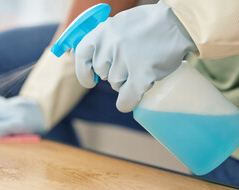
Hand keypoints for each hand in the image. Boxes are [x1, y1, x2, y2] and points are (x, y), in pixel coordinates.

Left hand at [74, 1, 196, 111]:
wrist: (178, 23)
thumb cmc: (147, 25)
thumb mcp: (117, 25)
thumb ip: (99, 40)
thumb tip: (75, 54)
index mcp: (101, 31)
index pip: (81, 57)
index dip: (83, 72)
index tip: (89, 81)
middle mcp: (110, 45)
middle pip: (102, 74)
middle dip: (113, 74)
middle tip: (131, 63)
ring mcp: (126, 59)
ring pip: (116, 85)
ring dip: (126, 82)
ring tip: (142, 66)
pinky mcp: (142, 73)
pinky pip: (126, 97)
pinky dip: (128, 102)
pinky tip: (131, 100)